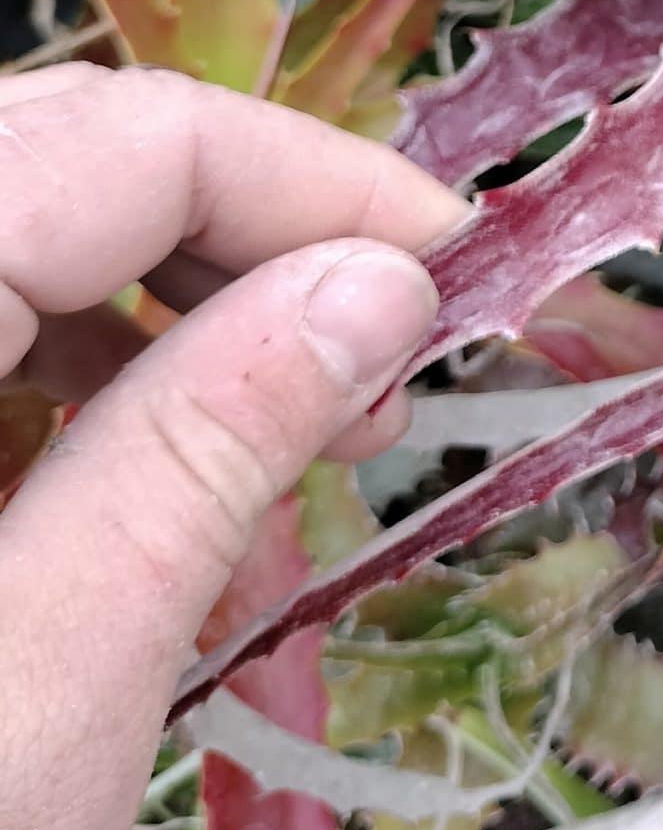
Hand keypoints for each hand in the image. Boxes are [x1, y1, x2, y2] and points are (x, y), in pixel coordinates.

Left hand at [0, 64, 464, 829]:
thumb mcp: (45, 689)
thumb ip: (202, 449)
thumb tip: (381, 283)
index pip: (112, 140)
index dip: (306, 175)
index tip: (452, 264)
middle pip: (55, 157)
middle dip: (244, 229)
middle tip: (387, 355)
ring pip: (13, 225)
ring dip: (168, 294)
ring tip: (299, 420)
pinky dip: (74, 366)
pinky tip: (154, 472)